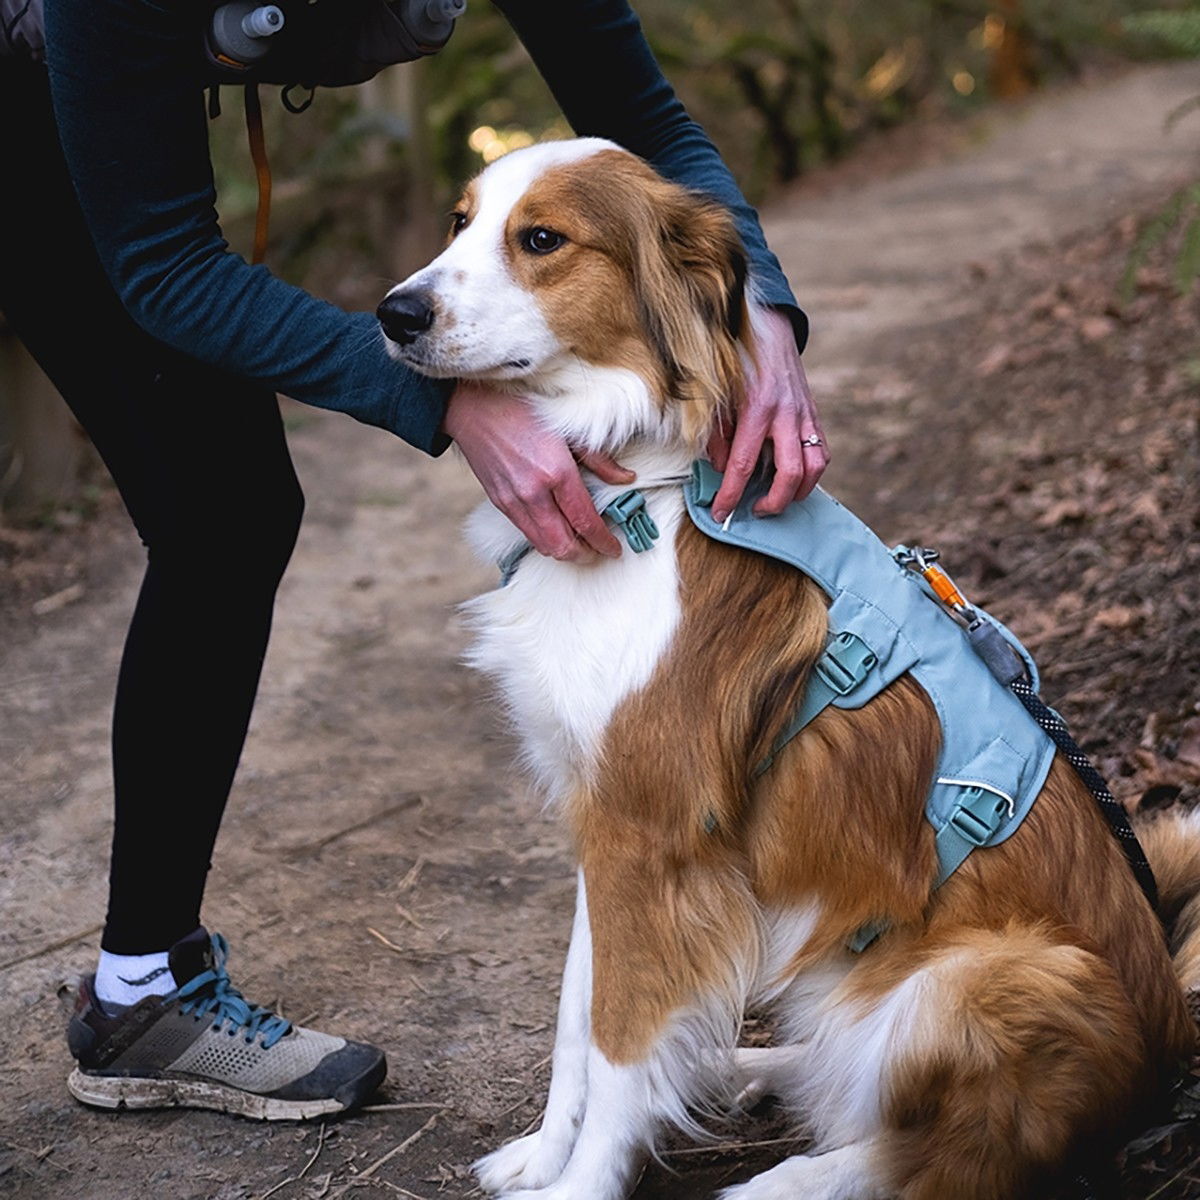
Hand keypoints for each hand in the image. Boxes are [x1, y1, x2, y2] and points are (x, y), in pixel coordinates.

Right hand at [443, 382, 633, 562]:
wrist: (473, 409)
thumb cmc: (522, 411)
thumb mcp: (569, 430)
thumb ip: (600, 460)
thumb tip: (626, 478)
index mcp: (557, 473)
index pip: (585, 522)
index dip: (604, 542)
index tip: (615, 549)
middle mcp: (534, 493)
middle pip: (564, 546)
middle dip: (585, 555)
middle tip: (599, 549)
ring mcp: (514, 502)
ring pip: (543, 546)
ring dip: (564, 551)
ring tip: (580, 543)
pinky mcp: (500, 504)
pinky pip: (527, 533)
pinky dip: (545, 539)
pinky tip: (556, 529)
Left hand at [706, 307, 828, 521]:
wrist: (769, 331)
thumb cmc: (737, 365)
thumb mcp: (717, 397)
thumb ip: (717, 435)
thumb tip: (721, 470)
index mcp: (756, 409)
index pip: (743, 464)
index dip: (730, 495)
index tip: (720, 514)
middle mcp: (786, 415)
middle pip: (789, 473)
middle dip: (773, 501)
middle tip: (755, 511)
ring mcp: (805, 416)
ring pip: (814, 467)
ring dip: (797, 492)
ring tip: (777, 500)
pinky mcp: (815, 416)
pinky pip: (821, 453)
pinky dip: (810, 474)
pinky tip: (793, 481)